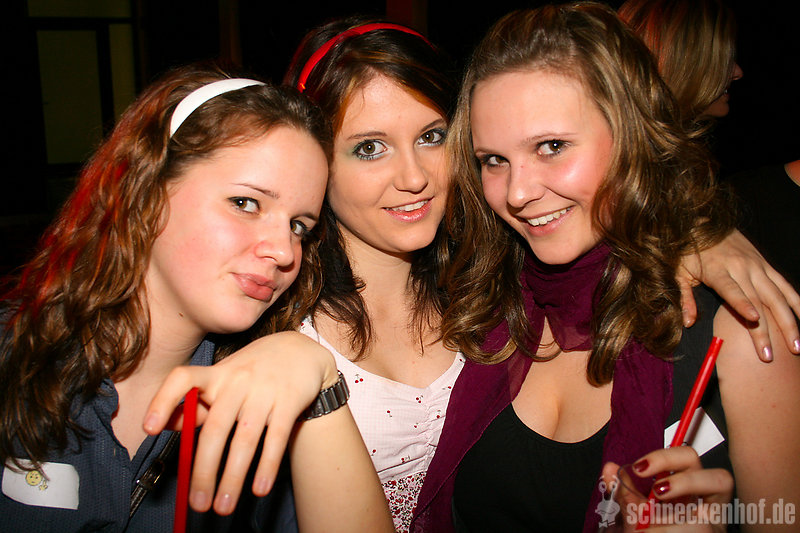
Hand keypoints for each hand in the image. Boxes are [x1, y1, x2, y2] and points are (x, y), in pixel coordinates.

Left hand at [143, 331, 338, 514]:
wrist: (301, 349)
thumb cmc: (253, 371)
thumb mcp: (224, 378)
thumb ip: (197, 402)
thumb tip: (170, 427)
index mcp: (215, 375)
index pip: (182, 379)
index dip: (163, 402)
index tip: (149, 430)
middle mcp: (237, 381)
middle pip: (215, 428)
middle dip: (203, 470)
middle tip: (197, 503)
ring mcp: (264, 391)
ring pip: (245, 439)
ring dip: (232, 477)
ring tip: (223, 507)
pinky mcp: (289, 401)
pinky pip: (276, 438)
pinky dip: (267, 466)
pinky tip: (259, 488)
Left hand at [601, 447, 732, 531]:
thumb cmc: (651, 532)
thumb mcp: (635, 510)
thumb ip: (624, 490)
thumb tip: (610, 469)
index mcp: (688, 490)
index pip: (687, 458)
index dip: (665, 457)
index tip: (639, 467)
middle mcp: (706, 503)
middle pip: (717, 474)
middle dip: (683, 481)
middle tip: (656, 490)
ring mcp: (714, 521)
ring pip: (704, 511)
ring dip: (671, 518)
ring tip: (651, 524)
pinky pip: (696, 528)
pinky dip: (667, 531)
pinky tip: (658, 532)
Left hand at [677, 230, 799, 360]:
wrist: (701, 222)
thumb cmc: (686, 250)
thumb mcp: (677, 272)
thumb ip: (684, 297)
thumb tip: (689, 323)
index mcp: (717, 270)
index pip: (732, 290)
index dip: (743, 304)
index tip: (754, 319)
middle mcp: (741, 267)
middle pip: (758, 300)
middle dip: (767, 329)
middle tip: (772, 355)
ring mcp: (756, 265)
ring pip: (778, 295)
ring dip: (789, 321)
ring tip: (797, 346)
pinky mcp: (765, 264)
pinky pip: (784, 285)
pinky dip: (797, 302)